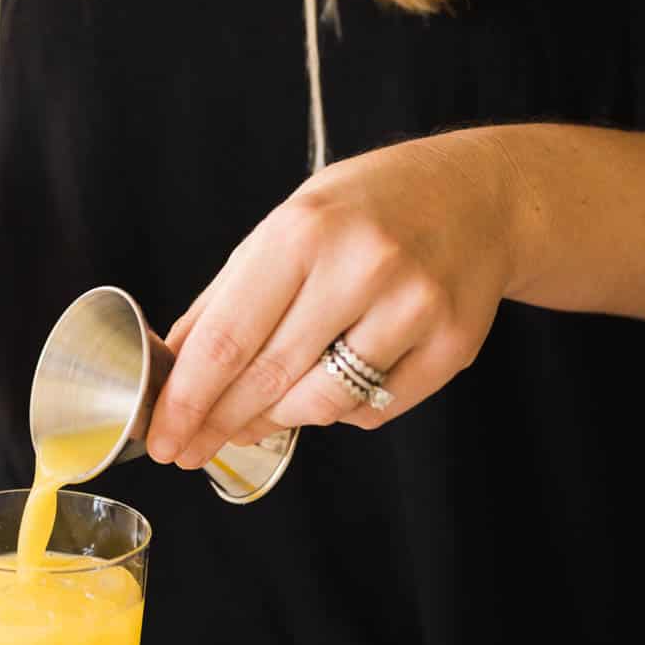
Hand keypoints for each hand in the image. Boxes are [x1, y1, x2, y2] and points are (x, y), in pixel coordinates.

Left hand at [147, 131, 520, 466]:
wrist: (482, 196)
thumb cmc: (370, 209)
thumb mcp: (288, 226)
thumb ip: (228, 297)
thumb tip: (174, 364)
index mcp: (304, 232)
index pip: (228, 338)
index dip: (187, 399)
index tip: (162, 436)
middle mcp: (362, 267)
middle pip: (269, 377)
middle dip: (219, 424)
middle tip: (188, 449)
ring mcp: (414, 308)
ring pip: (322, 404)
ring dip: (277, 421)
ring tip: (256, 417)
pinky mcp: (453, 345)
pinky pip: (375, 410)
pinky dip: (340, 411)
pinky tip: (330, 388)